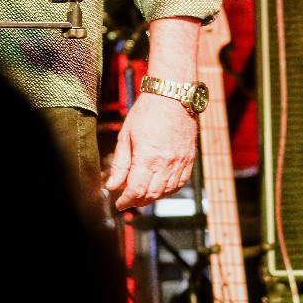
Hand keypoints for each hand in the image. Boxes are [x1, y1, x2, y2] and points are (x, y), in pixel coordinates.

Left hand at [105, 92, 197, 210]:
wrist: (172, 98)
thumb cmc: (146, 113)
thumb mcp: (126, 136)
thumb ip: (120, 164)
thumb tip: (112, 186)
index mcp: (148, 157)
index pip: (137, 190)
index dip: (127, 201)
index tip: (119, 204)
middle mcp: (167, 163)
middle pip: (152, 194)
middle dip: (138, 201)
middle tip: (127, 200)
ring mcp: (181, 163)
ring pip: (167, 192)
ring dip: (152, 197)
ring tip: (140, 194)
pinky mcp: (189, 161)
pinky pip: (180, 184)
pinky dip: (168, 190)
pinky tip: (158, 187)